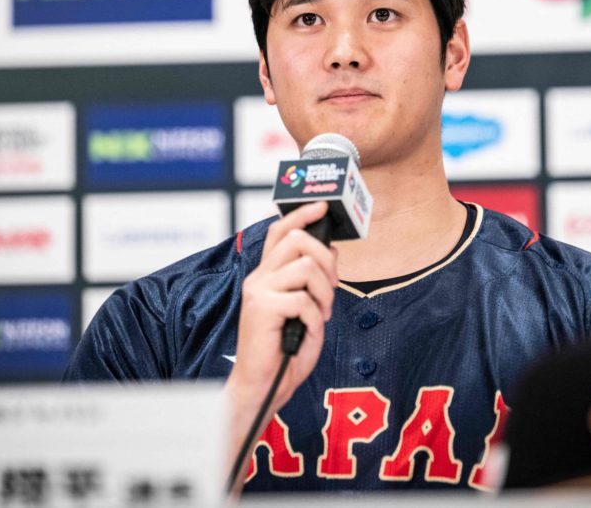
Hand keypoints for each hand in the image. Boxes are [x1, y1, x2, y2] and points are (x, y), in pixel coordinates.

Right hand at [225, 201, 337, 478]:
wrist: (264, 384)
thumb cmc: (284, 350)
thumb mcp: (304, 308)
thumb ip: (311, 281)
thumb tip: (329, 252)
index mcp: (267, 276)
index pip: (279, 232)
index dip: (300, 215)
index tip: (321, 206)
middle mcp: (259, 278)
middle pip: (297, 240)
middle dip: (326, 260)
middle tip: (331, 287)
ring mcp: (258, 291)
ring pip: (305, 267)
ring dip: (324, 292)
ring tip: (321, 314)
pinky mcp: (262, 307)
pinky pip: (304, 299)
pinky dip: (316, 317)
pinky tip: (308, 331)